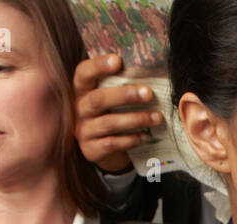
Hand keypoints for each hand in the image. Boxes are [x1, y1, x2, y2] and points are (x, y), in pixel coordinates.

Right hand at [73, 54, 162, 172]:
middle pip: (97, 99)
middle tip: (148, 93)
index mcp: (82, 90)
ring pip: (109, 123)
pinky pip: (112, 143)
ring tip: (157, 117)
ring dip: (136, 119)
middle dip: (124, 95)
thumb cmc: (112, 115)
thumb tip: (149, 71)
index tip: (118, 60)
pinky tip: (146, 136)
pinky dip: (131, 139)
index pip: (83, 73)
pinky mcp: (91, 150)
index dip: (98, 65)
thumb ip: (120, 85)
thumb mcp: (112, 99)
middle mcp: (79, 109)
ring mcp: (83, 130)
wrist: (105, 150)